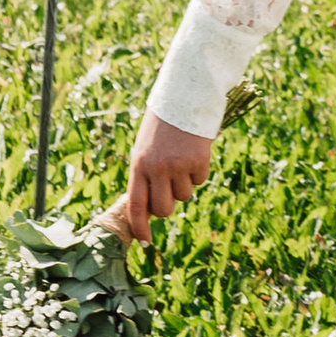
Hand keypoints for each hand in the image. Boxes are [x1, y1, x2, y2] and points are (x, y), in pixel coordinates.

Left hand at [108, 112, 213, 244]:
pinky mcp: (199, 161)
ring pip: (184, 196)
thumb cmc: (162, 123)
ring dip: (184, 184)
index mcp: (139, 164)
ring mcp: (178, 165)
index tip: (144, 242)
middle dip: (168, 205)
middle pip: (163, 209)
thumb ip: (145, 175)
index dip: (139, 227)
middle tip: (170, 189)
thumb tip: (150, 208)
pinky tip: (194, 151)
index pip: (136, 205)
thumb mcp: (145, 147)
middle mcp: (157, 168)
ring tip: (182, 159)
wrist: (186, 94)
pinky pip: (200, 180)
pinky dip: (199, 170)